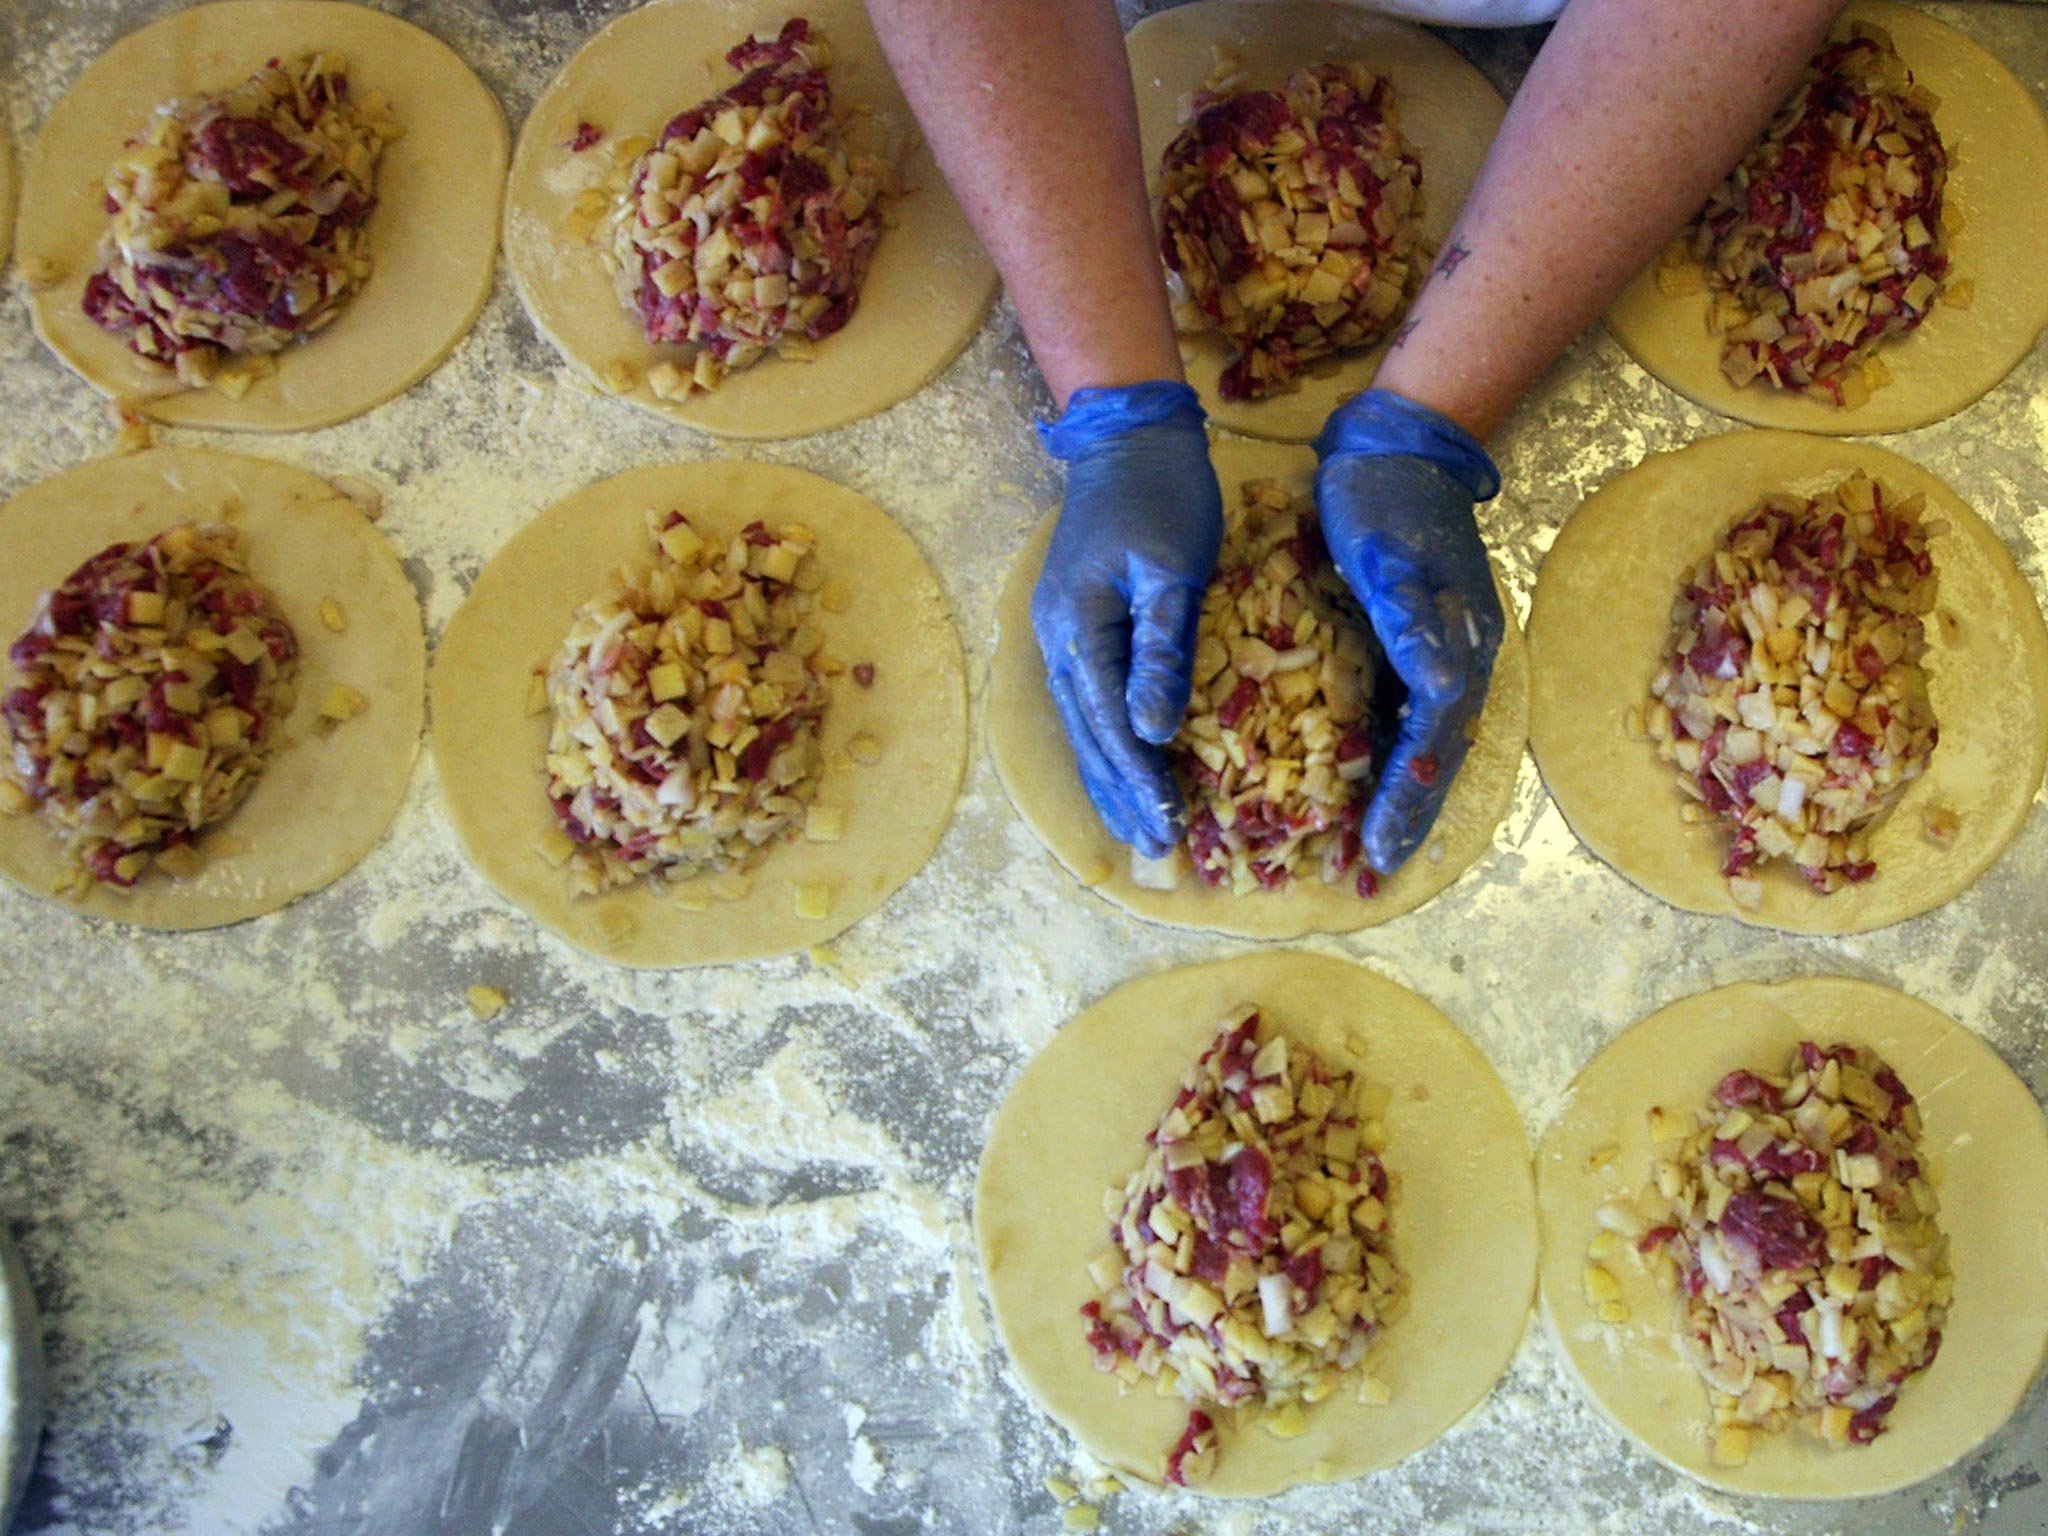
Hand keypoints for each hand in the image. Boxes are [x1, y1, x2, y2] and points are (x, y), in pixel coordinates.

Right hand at [1033, 382, 1223, 857]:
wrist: (1130, 436)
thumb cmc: (1164, 494)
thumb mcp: (1174, 568)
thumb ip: (1162, 650)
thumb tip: (1153, 729)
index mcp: (1080, 628)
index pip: (1110, 723)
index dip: (1138, 778)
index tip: (1168, 826)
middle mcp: (1058, 640)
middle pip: (1087, 735)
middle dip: (1120, 793)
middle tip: (1155, 849)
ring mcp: (1061, 632)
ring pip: (1082, 723)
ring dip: (1109, 776)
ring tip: (1136, 827)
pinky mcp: (1077, 624)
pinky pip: (1088, 699)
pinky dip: (1105, 741)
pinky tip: (1123, 766)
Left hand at [1314, 388, 1504, 874]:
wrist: (1398, 447)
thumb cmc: (1382, 500)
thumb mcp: (1389, 557)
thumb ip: (1412, 625)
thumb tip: (1443, 689)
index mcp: (1457, 645)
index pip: (1433, 739)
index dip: (1407, 796)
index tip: (1375, 845)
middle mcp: (1459, 659)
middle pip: (1438, 755)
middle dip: (1408, 817)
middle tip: (1371, 873)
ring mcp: (1442, 653)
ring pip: (1427, 743)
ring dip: (1403, 798)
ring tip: (1372, 850)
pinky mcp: (1416, 645)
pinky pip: (1408, 717)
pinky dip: (1391, 759)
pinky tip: (1365, 785)